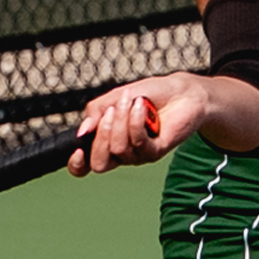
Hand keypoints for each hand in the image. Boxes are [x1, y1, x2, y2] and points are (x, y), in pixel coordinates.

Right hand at [67, 73, 206, 175]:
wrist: (181, 91)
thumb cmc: (149, 94)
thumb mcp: (115, 97)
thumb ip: (95, 112)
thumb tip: (82, 132)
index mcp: (107, 141)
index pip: (86, 166)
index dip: (76, 165)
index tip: (77, 150)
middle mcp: (122, 153)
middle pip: (99, 164)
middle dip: (101, 135)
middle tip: (112, 111)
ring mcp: (139, 154)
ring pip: (118, 149)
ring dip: (121, 120)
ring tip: (132, 101)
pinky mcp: (156, 151)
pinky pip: (138, 143)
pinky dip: (136, 121)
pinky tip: (141, 106)